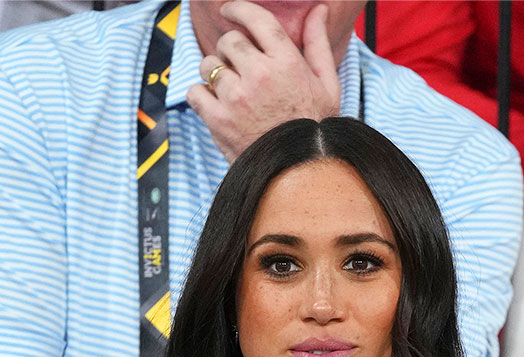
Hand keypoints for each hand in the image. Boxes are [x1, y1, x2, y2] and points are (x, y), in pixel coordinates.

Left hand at [187, 1, 339, 162]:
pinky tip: (220, 106)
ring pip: (208, 65)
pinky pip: (195, 91)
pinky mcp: (218, 119)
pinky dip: (202, 96)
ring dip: (216, 73)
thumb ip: (318, 43)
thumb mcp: (328, 85)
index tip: (229, 11)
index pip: (255, 19)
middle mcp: (260, 76)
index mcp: (287, 63)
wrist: (303, 173)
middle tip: (240, 66)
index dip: (238, 9)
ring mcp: (236, 98)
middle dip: (231, 49)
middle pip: (228, 41)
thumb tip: (319, 9)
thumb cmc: (316, 127)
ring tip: (233, 91)